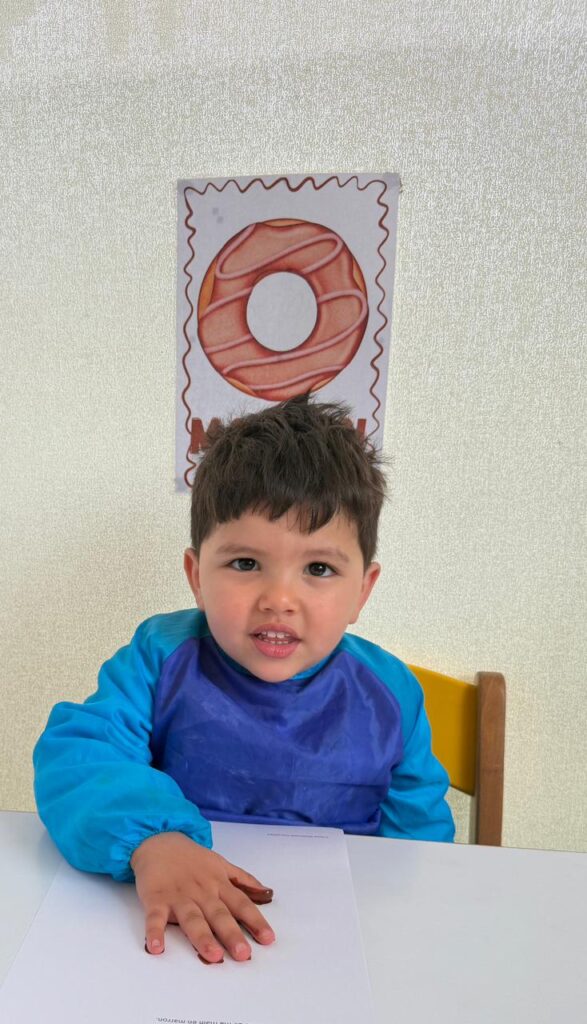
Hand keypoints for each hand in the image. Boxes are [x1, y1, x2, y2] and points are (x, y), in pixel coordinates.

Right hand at [130, 831, 274, 962]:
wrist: (159, 841)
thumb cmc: (192, 858)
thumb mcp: (221, 863)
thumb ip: (243, 880)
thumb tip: (268, 892)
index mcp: (218, 884)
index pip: (241, 904)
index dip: (255, 921)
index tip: (268, 939)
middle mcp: (201, 891)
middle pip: (219, 914)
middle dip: (232, 934)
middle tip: (243, 954)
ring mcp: (179, 896)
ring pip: (192, 918)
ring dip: (202, 937)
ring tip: (212, 955)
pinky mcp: (156, 898)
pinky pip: (155, 917)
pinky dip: (155, 932)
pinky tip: (156, 947)